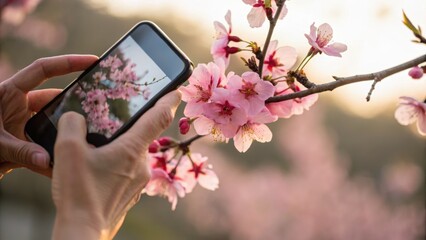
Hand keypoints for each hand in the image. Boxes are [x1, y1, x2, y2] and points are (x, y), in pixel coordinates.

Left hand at [0, 55, 97, 177]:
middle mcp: (19, 106)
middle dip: (72, 107)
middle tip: (97, 110)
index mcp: (9, 93)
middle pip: (54, 101)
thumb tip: (48, 161)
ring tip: (83, 141)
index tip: (92, 61)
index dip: (68, 62)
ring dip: (63, 135)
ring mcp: (23, 124)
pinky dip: (54, 156)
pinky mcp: (25, 142)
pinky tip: (66, 163)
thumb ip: (20, 151)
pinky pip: (44, 147)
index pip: (43, 70)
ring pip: (52, 125)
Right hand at [51, 91, 180, 239]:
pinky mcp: (131, 193)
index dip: (169, 100)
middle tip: (117, 118)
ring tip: (99, 148)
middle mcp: (142, 164)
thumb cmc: (79, 192)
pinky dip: (118, 163)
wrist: (83, 231)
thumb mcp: (67, 151)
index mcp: (132, 149)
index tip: (178, 89)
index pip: (159, 117)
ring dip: (121, 146)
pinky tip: (98, 168)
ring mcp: (139, 181)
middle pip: (143, 135)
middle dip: (133, 125)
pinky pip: (128, 170)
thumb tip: (76, 117)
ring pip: (134, 154)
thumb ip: (72, 125)